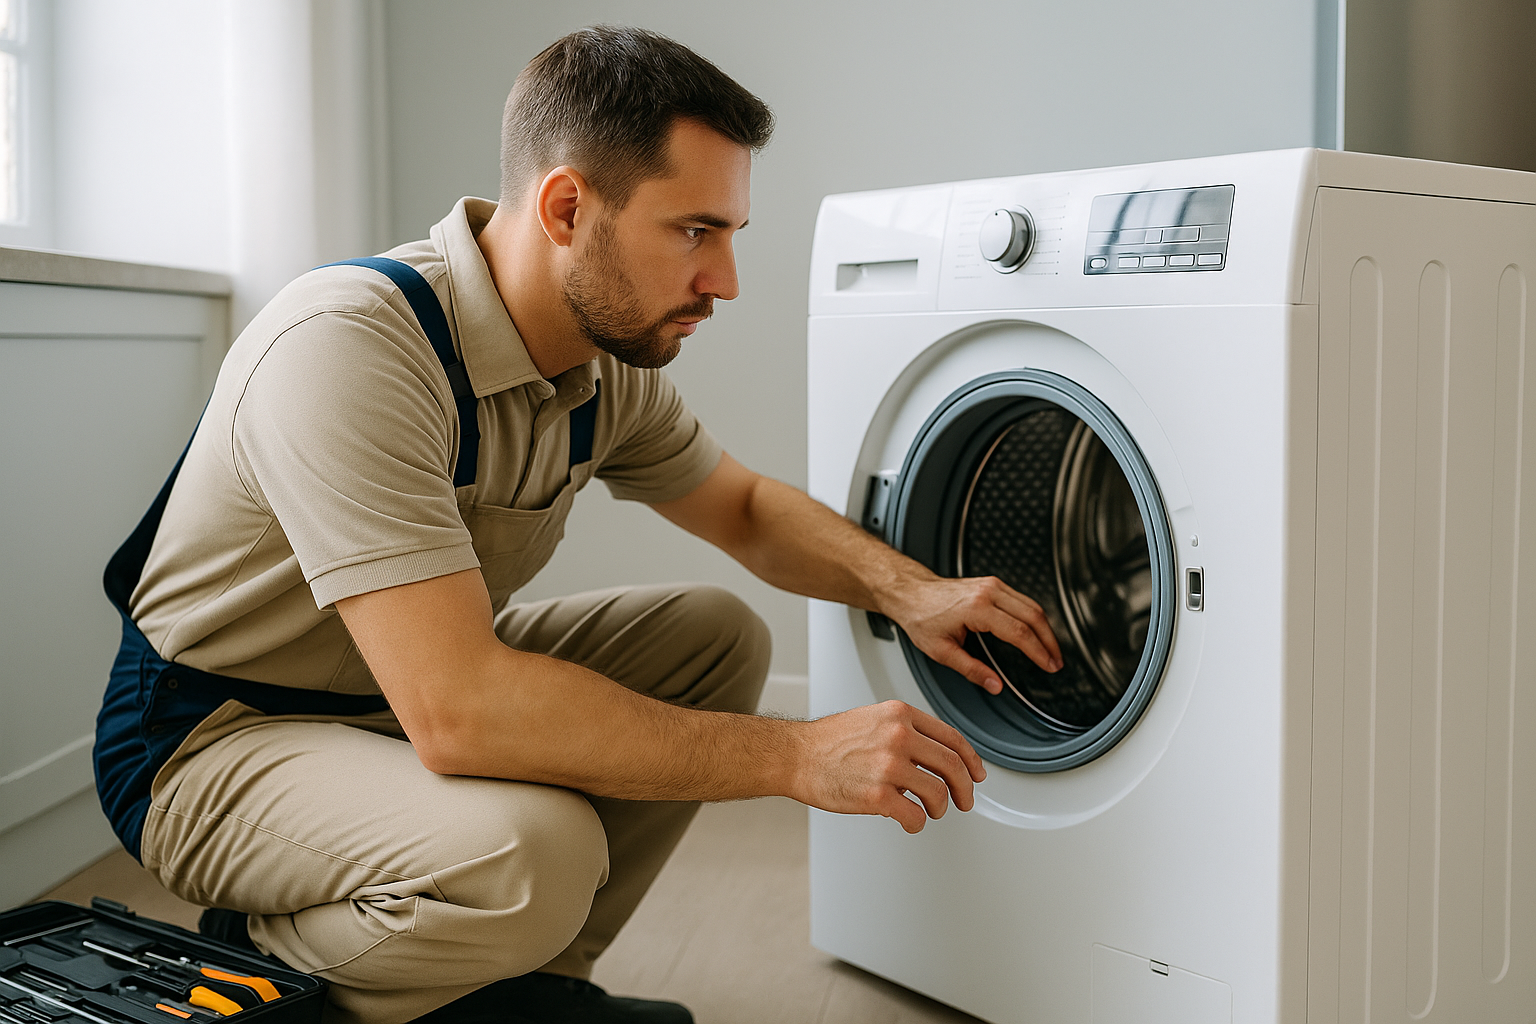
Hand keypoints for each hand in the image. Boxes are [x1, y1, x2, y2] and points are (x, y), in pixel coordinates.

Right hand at [794, 700, 985, 832]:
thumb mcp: (873, 719)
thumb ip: (905, 731)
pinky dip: (917, 824)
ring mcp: (888, 765)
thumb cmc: (828, 742)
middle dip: (965, 788)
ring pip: (937, 793)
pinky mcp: (877, 794)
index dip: (970, 760)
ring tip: (931, 811)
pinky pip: (914, 816)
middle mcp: (898, 736)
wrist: (795, 755)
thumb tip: (933, 757)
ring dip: (940, 808)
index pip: (951, 738)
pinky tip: (910, 822)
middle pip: (952, 765)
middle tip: (965, 800)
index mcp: (900, 715)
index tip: (976, 773)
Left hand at [886, 575, 1062, 694]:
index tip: (1049, 665)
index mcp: (977, 609)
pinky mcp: (992, 584)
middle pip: (1033, 615)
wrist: (911, 592)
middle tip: (1056, 661)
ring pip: (1032, 605)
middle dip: (1049, 641)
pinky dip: (1035, 616)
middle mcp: (988, 592)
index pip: (1019, 632)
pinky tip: (1037, 631)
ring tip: (1051, 650)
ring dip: (1046, 628)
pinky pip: (1022, 599)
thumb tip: (995, 685)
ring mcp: (992, 585)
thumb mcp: (942, 651)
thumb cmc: (922, 617)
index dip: (1038, 651)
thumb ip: (972, 670)